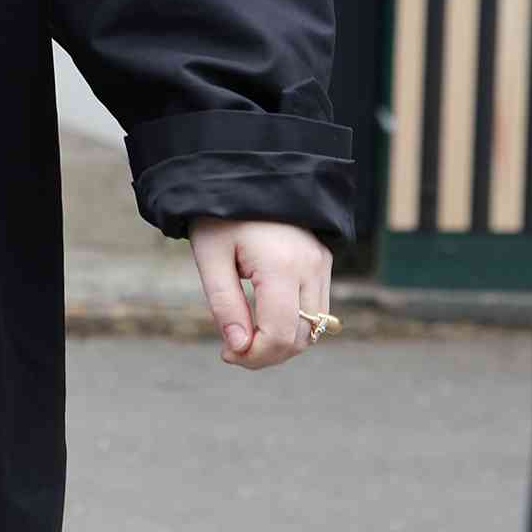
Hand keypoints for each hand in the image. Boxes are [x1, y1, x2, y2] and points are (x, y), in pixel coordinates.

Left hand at [188, 216, 333, 369]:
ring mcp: (321, 263)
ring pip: (314, 327)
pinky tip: (263, 318)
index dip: (255, 356)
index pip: (280, 334)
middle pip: (301, 337)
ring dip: (282, 341)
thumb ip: (225, 304)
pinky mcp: (322, 260)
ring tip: (246, 335)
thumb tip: (239, 349)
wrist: (242, 175)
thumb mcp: (209, 257)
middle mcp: (311, 266)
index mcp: (281, 265)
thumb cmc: (218, 216)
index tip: (226, 354)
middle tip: (232, 350)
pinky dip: (293, 322)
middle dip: (268, 353)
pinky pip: (316, 308)